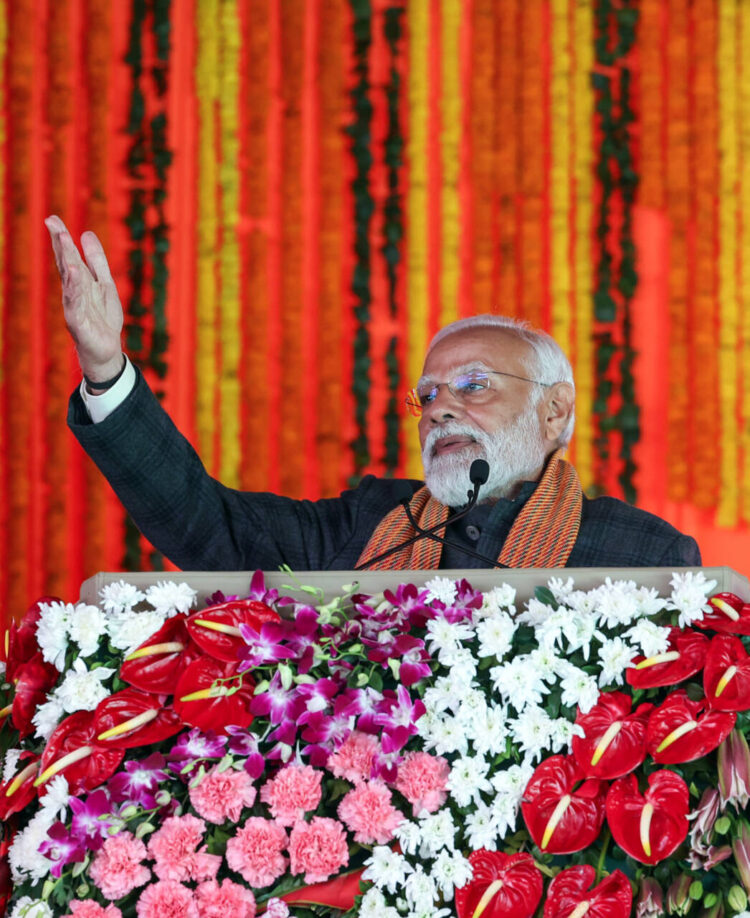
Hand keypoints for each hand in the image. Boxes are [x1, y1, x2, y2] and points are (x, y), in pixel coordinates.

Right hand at [45, 214, 124, 382]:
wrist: (107, 350)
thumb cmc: (103, 318)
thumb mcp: (105, 284)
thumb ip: (97, 261)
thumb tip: (86, 233)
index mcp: (79, 282)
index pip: (68, 257)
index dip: (61, 239)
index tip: (53, 219)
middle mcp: (73, 292)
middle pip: (66, 264)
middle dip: (61, 244)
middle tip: (53, 223)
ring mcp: (74, 306)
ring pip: (69, 280)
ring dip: (66, 259)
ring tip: (64, 240)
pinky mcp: (78, 321)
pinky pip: (75, 302)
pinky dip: (74, 287)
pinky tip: (73, 273)